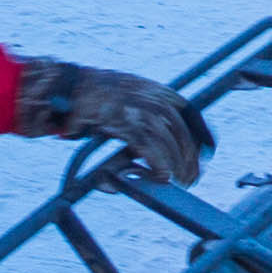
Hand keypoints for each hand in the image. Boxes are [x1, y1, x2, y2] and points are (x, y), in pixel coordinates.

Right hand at [15, 58, 207, 182]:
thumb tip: (155, 144)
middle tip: (191, 178)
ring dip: (176, 167)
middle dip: (190, 158)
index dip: (202, 136)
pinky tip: (158, 177)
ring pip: (170, 144)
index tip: (208, 154)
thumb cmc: (92, 99)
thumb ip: (143, 115)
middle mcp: (152, 97)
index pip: (191, 114)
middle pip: (183, 132)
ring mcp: (139, 110)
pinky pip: (150, 151)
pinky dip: (158, 167)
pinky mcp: (125, 125)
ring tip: (177, 182)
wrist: (64, 90)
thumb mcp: (126, 98)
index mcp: (155, 90)